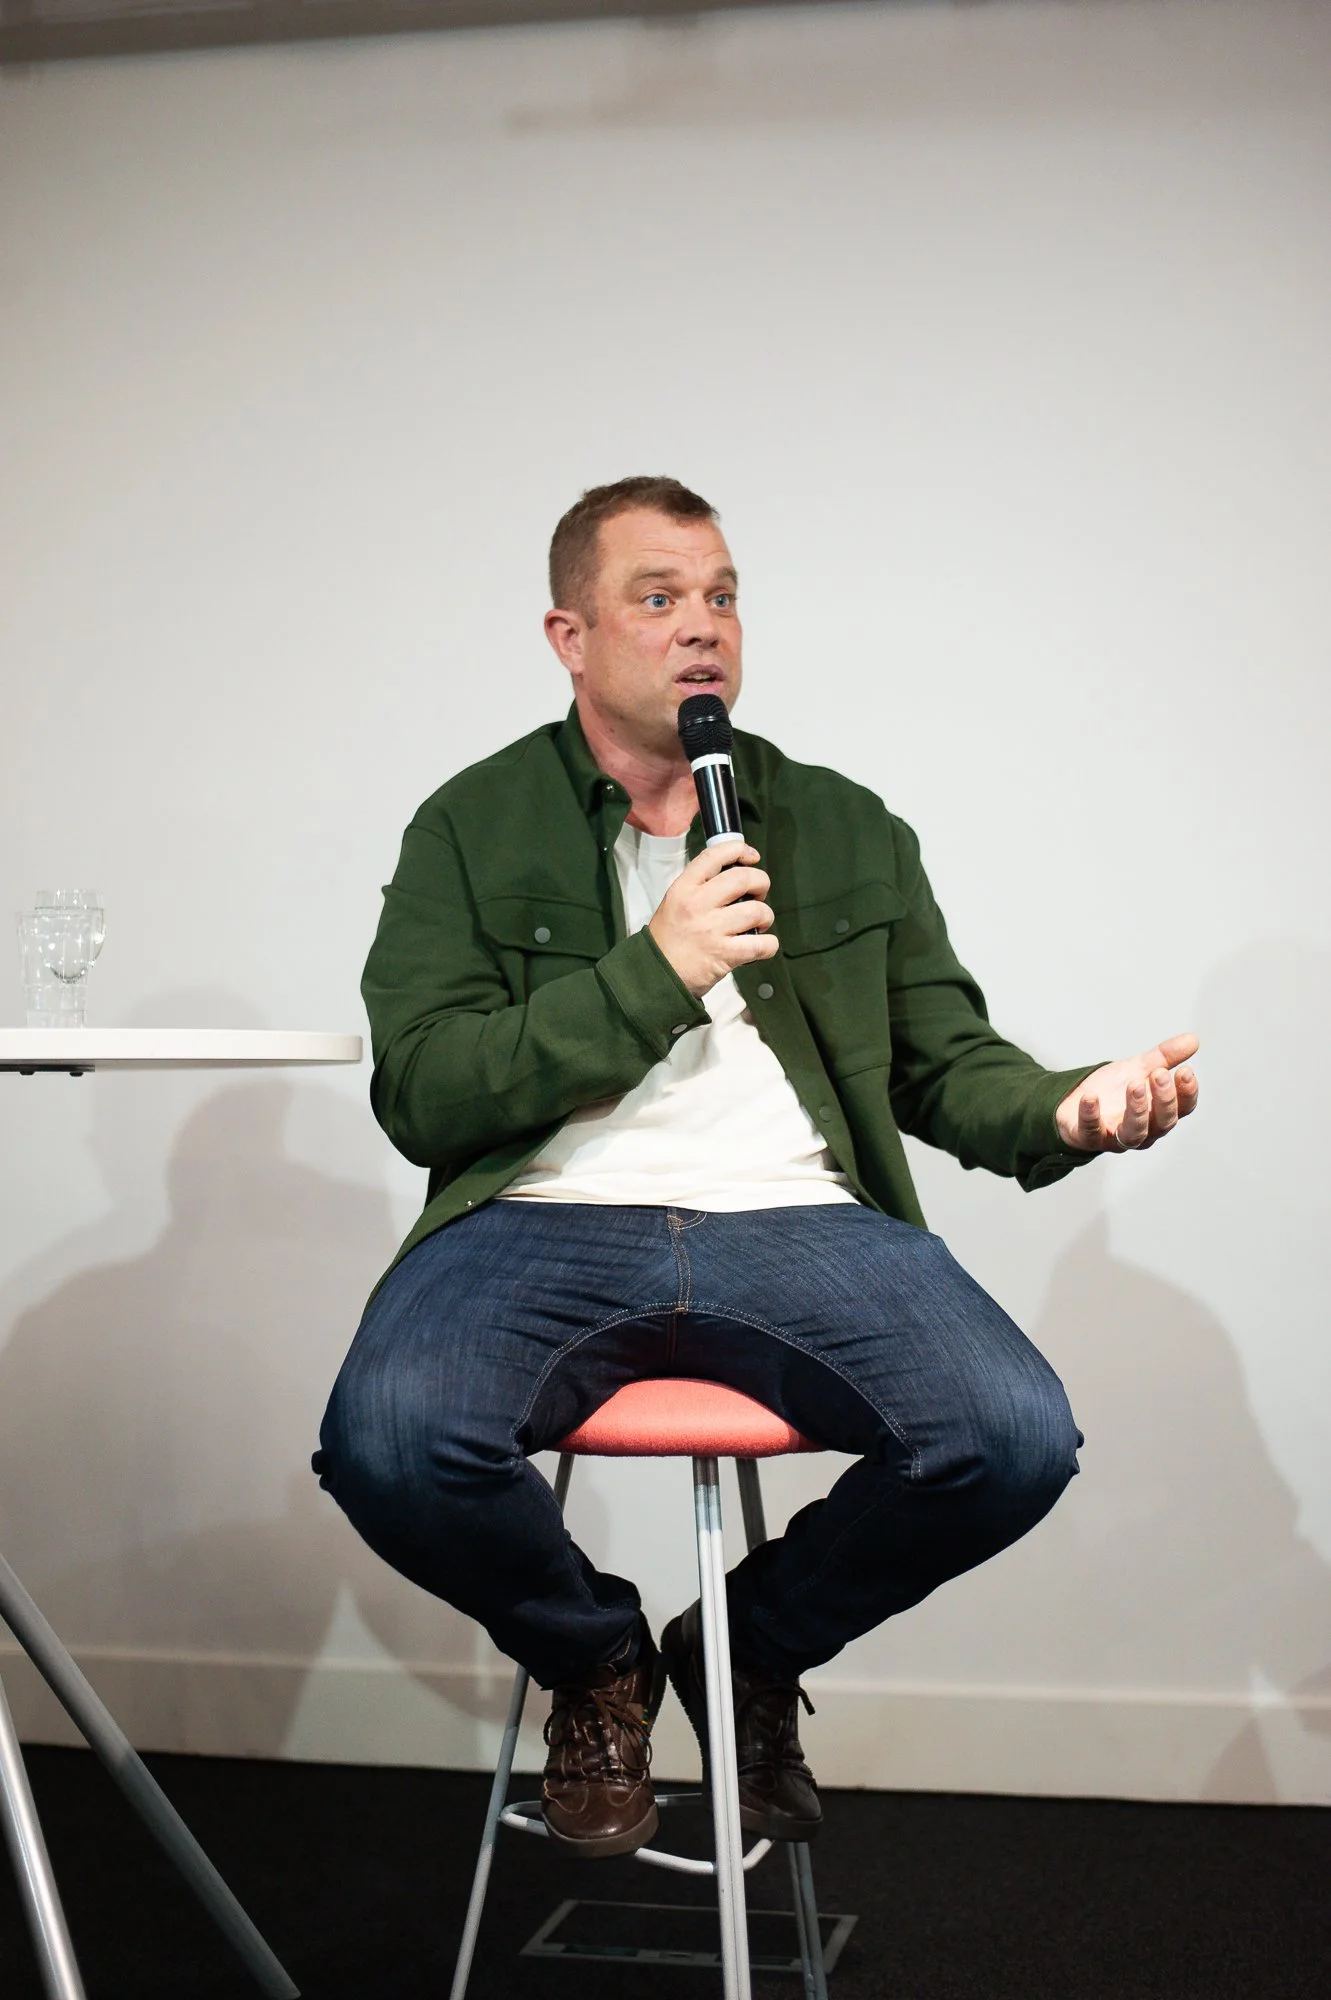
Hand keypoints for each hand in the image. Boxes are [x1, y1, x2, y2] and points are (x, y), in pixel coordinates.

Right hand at [649, 840, 777, 997]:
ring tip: (758, 923)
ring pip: (757, 911)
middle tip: (758, 894)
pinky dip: (769, 945)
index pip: (714, 856)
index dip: (739, 850)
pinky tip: (761, 945)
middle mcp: (697, 905)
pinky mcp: (724, 955)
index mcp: (683, 889)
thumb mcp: (675, 902)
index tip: (751, 856)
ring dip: (765, 916)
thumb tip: (736, 872)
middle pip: (744, 878)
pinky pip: (762, 944)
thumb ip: (700, 886)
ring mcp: (711, 930)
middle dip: (761, 883)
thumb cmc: (669, 939)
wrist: (657, 975)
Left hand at [1056, 1032, 1199, 1153]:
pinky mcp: (1089, 1138)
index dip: (1187, 1093)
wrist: (1073, 1102)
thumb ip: (1164, 1057)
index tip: (1185, 1071)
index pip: (1182, 1109)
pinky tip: (1091, 1098)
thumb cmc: (1111, 1090)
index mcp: (1159, 1114)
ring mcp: (1116, 1138)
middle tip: (1159, 1074)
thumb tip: (1193, 1039)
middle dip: (1164, 1099)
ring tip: (1134, 1085)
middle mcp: (1143, 1131)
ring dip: (1137, 1110)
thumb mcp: (1138, 1069)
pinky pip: (1092, 1131)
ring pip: (1134, 1133)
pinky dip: (1092, 1115)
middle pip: (1163, 1122)